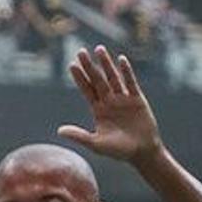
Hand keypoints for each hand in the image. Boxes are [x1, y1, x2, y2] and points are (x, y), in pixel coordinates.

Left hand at [55, 45, 165, 167]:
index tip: (71, 65)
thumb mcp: (97, 144)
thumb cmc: (118, 151)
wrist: (142, 153)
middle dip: (89, 66)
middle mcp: (109, 101)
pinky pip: (131, 83)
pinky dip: (126, 72)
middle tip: (80, 51)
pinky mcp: (137, 100)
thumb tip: (59, 131)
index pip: (87, 90)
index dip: (80, 77)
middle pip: (97, 80)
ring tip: (99, 49)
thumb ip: (80, 136)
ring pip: (113, 77)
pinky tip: (121, 60)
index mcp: (98, 110)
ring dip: (106, 64)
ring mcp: (123, 99)